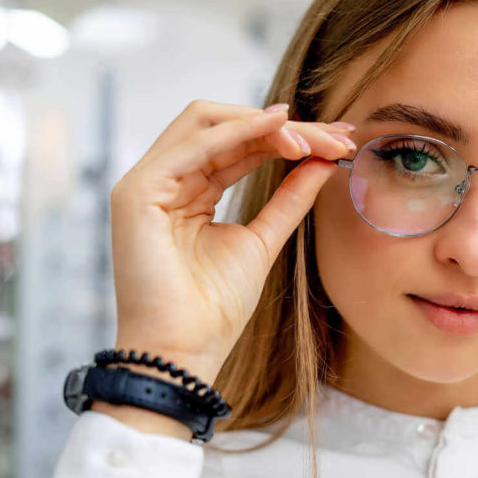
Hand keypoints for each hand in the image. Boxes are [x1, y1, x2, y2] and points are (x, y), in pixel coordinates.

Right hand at [109, 100, 356, 384]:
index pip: (238, 144)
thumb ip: (289, 198)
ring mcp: (146, 182)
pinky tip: (280, 128)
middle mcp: (164, 179)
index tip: (339, 140)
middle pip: (226, 126)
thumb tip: (323, 161)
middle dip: (285, 126)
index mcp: (187, 191)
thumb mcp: (263, 240)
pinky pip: (194, 145)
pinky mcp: (138, 190)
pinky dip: (239, 130)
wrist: (184, 353)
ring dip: (268, 125)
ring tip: (315, 139)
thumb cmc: (214, 309)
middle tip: (337, 137)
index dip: (288, 136)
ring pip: (210, 124)